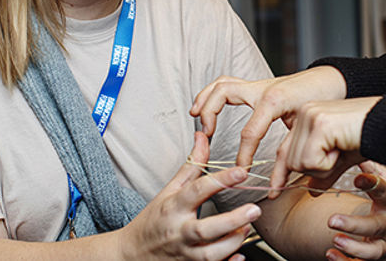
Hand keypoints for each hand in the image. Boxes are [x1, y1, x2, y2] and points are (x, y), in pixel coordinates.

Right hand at [119, 132, 260, 260]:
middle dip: (232, 220)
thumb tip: (203, 137)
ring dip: (232, 241)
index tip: (241, 172)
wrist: (131, 254)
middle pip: (205, 229)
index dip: (220, 180)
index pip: (196, 191)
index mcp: (173, 207)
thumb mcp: (169, 191)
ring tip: (247, 228)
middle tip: (254, 209)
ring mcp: (184, 254)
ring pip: (210, 254)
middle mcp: (178, 232)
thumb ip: (191, 166)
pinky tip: (239, 255)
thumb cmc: (154, 220)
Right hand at [190, 66, 346, 166]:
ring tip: (196, 115)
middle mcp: (261, 88)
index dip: (244, 156)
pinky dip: (213, 92)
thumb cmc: (324, 101)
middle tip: (206, 134)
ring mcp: (257, 84)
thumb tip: (281, 178)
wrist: (332, 80)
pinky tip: (206, 104)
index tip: (241, 171)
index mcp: (274, 100)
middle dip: (210, 112)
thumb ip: (291, 151)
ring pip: (222, 83)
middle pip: (223, 93)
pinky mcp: (256, 85)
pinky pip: (227, 84)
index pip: (249, 132)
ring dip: (205, 97)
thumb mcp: (309, 128)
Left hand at [268, 97, 380, 196]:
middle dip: (315, 170)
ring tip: (341, 151)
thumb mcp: (342, 158)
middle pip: (291, 161)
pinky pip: (310, 159)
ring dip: (322, 167)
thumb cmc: (370, 138)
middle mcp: (305, 113)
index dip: (280, 174)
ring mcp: (310, 115)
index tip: (274, 193)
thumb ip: (325, 172)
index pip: (285, 150)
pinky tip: (342, 149)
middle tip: (338, 155)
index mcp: (307, 116)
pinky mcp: (319, 124)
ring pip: (298, 162)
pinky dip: (327, 163)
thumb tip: (310, 191)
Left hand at [326, 162, 385, 260]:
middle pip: (375, 227)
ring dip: (352, 249)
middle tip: (331, 220)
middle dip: (354, 225)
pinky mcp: (379, 257)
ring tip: (335, 241)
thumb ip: (371, 167)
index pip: (384, 191)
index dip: (371, 184)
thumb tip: (355, 142)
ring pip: (372, 252)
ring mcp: (385, 243)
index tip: (358, 178)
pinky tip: (330, 255)